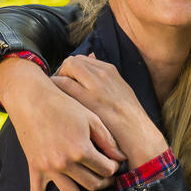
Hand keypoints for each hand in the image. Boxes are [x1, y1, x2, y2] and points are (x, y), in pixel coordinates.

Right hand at [0, 57, 125, 190]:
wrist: (33, 101)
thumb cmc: (66, 106)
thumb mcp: (92, 118)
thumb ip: (107, 140)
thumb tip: (121, 158)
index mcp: (81, 149)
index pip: (106, 168)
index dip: (115, 168)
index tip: (118, 164)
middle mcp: (65, 163)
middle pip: (92, 183)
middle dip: (106, 183)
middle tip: (112, 181)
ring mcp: (49, 169)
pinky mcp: (36, 169)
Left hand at [53, 54, 168, 171]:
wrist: (135, 133)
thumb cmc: (127, 116)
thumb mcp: (120, 89)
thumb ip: (104, 76)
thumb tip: (91, 57)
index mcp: (110, 70)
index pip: (82, 59)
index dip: (70, 70)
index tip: (67, 83)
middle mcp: (102, 73)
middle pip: (72, 61)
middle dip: (62, 72)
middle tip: (58, 90)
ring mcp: (95, 85)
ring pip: (66, 68)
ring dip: (56, 79)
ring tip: (57, 96)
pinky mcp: (87, 99)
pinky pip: (62, 84)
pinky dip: (54, 88)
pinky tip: (56, 103)